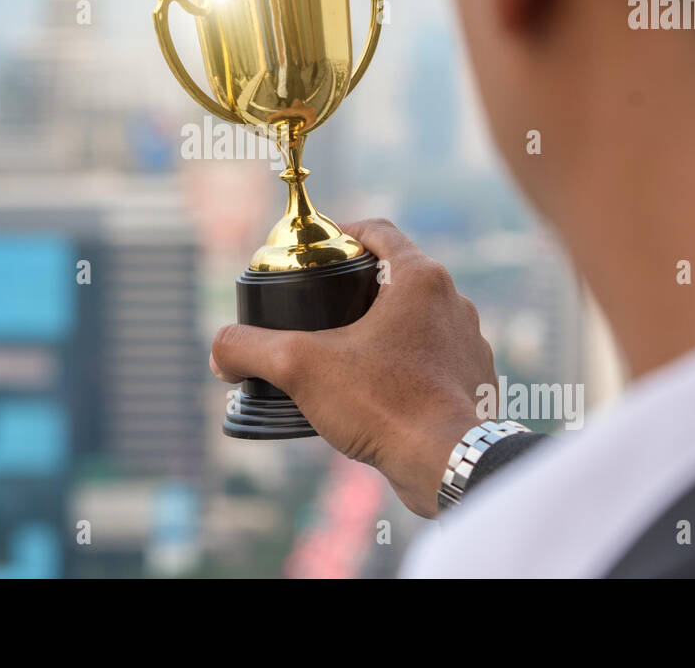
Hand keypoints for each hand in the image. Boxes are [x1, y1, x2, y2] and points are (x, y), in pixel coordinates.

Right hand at [210, 218, 496, 517]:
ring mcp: (469, 341)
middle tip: (319, 310)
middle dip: (357, 289)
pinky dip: (406, 363)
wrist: (447, 464)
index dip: (342, 235)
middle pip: (397, 275)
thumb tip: (220, 353)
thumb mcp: (299, 367)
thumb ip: (249, 349)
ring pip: (417, 319)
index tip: (316, 256)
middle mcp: (454, 301)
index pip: (378, 230)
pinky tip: (376, 388)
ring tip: (344, 354)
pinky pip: (433, 357)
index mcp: (421, 278)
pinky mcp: (474, 379)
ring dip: (382, 328)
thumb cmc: (385, 404)